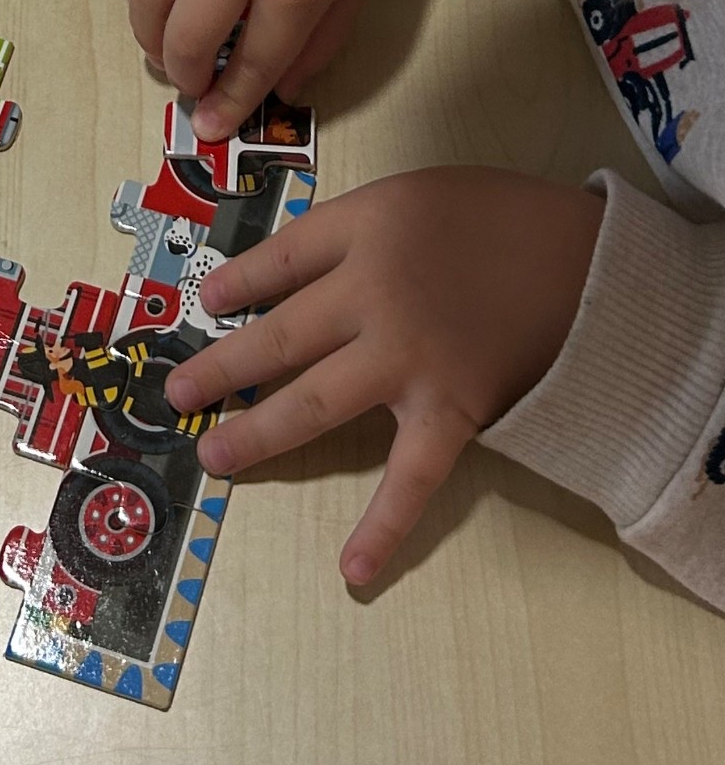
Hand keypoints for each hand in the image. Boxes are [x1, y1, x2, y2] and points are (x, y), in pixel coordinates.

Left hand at [164, 168, 603, 586]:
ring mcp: (407, 358)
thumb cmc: (494, 217)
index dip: (236, 283)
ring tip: (214, 458)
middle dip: (220, 368)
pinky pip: (410, 478)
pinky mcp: (450, 410)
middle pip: (277, 336)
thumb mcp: (409, 194)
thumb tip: (280, 274)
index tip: (206, 302)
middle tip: (178, 394)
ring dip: (258, 435)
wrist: (586, 258)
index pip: (279, 260)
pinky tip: (350, 570)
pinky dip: (382, 528)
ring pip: (314, 404)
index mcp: (361, 230)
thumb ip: (346, 231)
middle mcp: (372, 294)